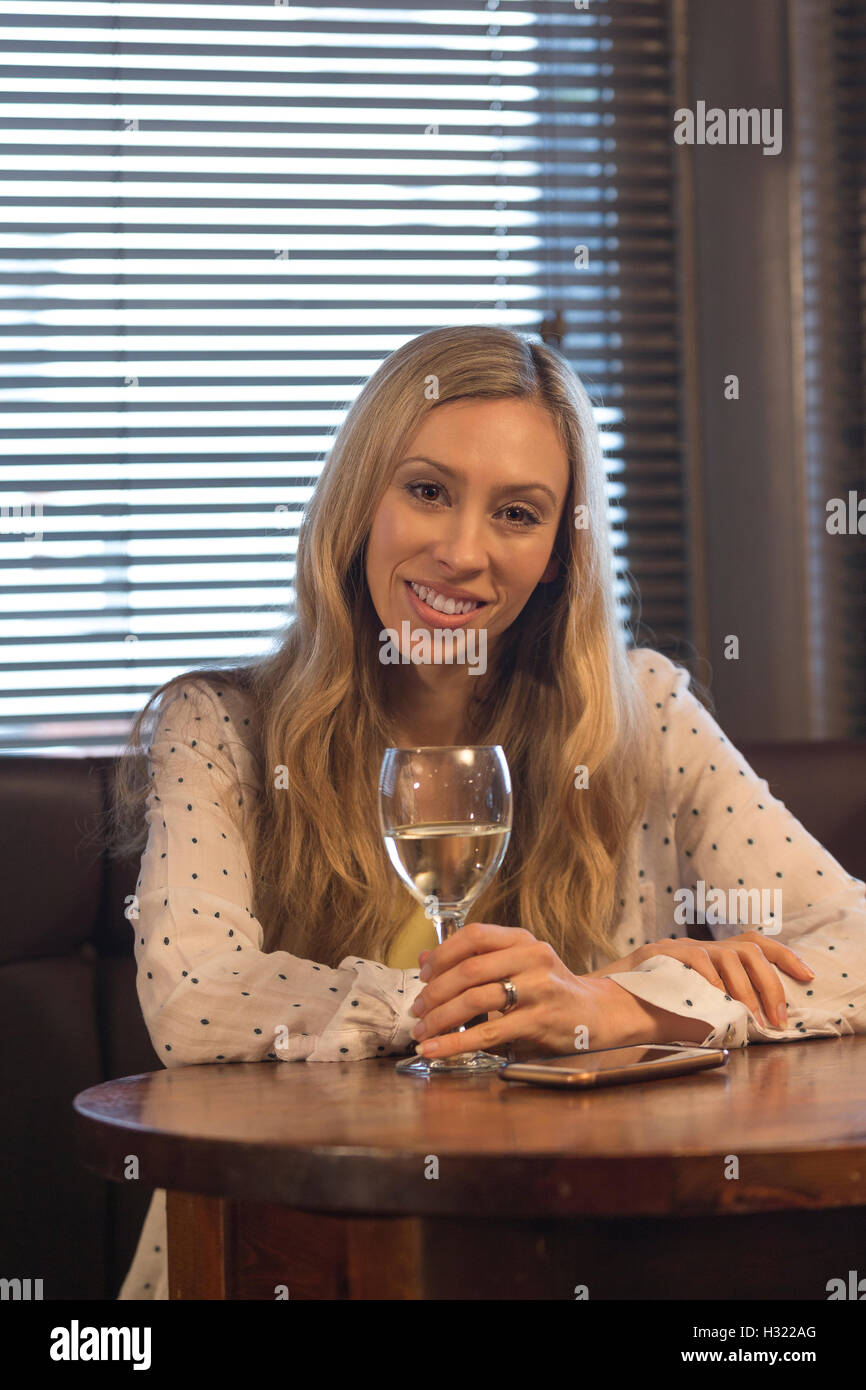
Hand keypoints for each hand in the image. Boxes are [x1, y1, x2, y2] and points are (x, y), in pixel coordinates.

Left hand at [411, 922, 651, 1058]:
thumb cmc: (548, 988)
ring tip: (422, 1033)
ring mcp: (538, 989)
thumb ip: (475, 959)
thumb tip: (425, 958)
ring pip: (476, 999)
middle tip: (416, 1011)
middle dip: (435, 992)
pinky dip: (456, 1042)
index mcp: (522, 940)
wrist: (594, 1013)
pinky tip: (437, 1050)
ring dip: (441, 1018)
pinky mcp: (539, 1021)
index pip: (475, 936)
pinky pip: (489, 1032)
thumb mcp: (516, 964)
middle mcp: (531, 958)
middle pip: (470, 970)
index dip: (443, 954)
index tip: (423, 974)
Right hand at [587, 928, 814, 1028]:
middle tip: (777, 1018)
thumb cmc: (647, 1017)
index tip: (808, 976)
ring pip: (727, 955)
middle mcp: (697, 948)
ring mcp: (677, 948)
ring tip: (750, 1018)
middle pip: (749, 948)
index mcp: (709, 959)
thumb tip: (759, 1024)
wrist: (603, 1011)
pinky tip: (717, 1001)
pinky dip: (712, 980)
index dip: (785, 957)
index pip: (754, 945)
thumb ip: (723, 1013)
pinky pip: (695, 958)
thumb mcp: (696, 1016)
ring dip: (746, 990)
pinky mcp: (657, 952)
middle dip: (771, 984)